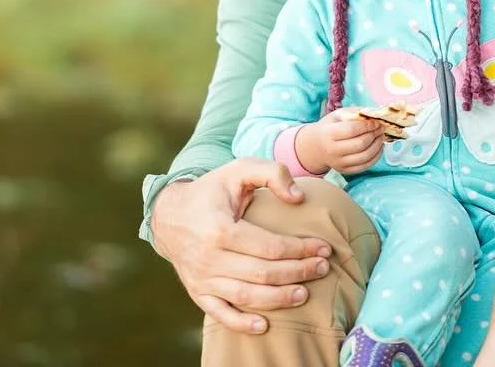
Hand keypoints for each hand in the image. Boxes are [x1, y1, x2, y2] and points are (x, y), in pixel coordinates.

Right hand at [150, 159, 333, 333]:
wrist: (169, 214)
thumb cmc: (211, 191)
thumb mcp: (239, 169)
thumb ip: (272, 173)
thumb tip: (299, 197)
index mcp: (220, 229)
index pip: (270, 247)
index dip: (301, 249)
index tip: (324, 248)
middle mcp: (208, 257)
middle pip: (262, 273)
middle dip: (298, 273)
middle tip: (323, 268)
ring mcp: (201, 278)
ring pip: (246, 296)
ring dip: (279, 299)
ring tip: (305, 293)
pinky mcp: (197, 292)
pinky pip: (220, 314)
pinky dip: (242, 323)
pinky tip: (264, 325)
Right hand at [294, 110, 386, 175]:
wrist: (316, 147)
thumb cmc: (329, 127)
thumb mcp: (337, 115)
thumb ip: (354, 113)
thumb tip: (373, 113)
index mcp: (328, 133)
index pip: (352, 130)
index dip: (367, 126)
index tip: (376, 122)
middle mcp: (332, 150)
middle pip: (360, 144)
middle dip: (374, 135)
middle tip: (381, 128)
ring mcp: (339, 163)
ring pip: (365, 157)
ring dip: (378, 145)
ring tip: (381, 137)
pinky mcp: (345, 171)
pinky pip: (365, 166)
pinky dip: (376, 157)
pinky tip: (379, 147)